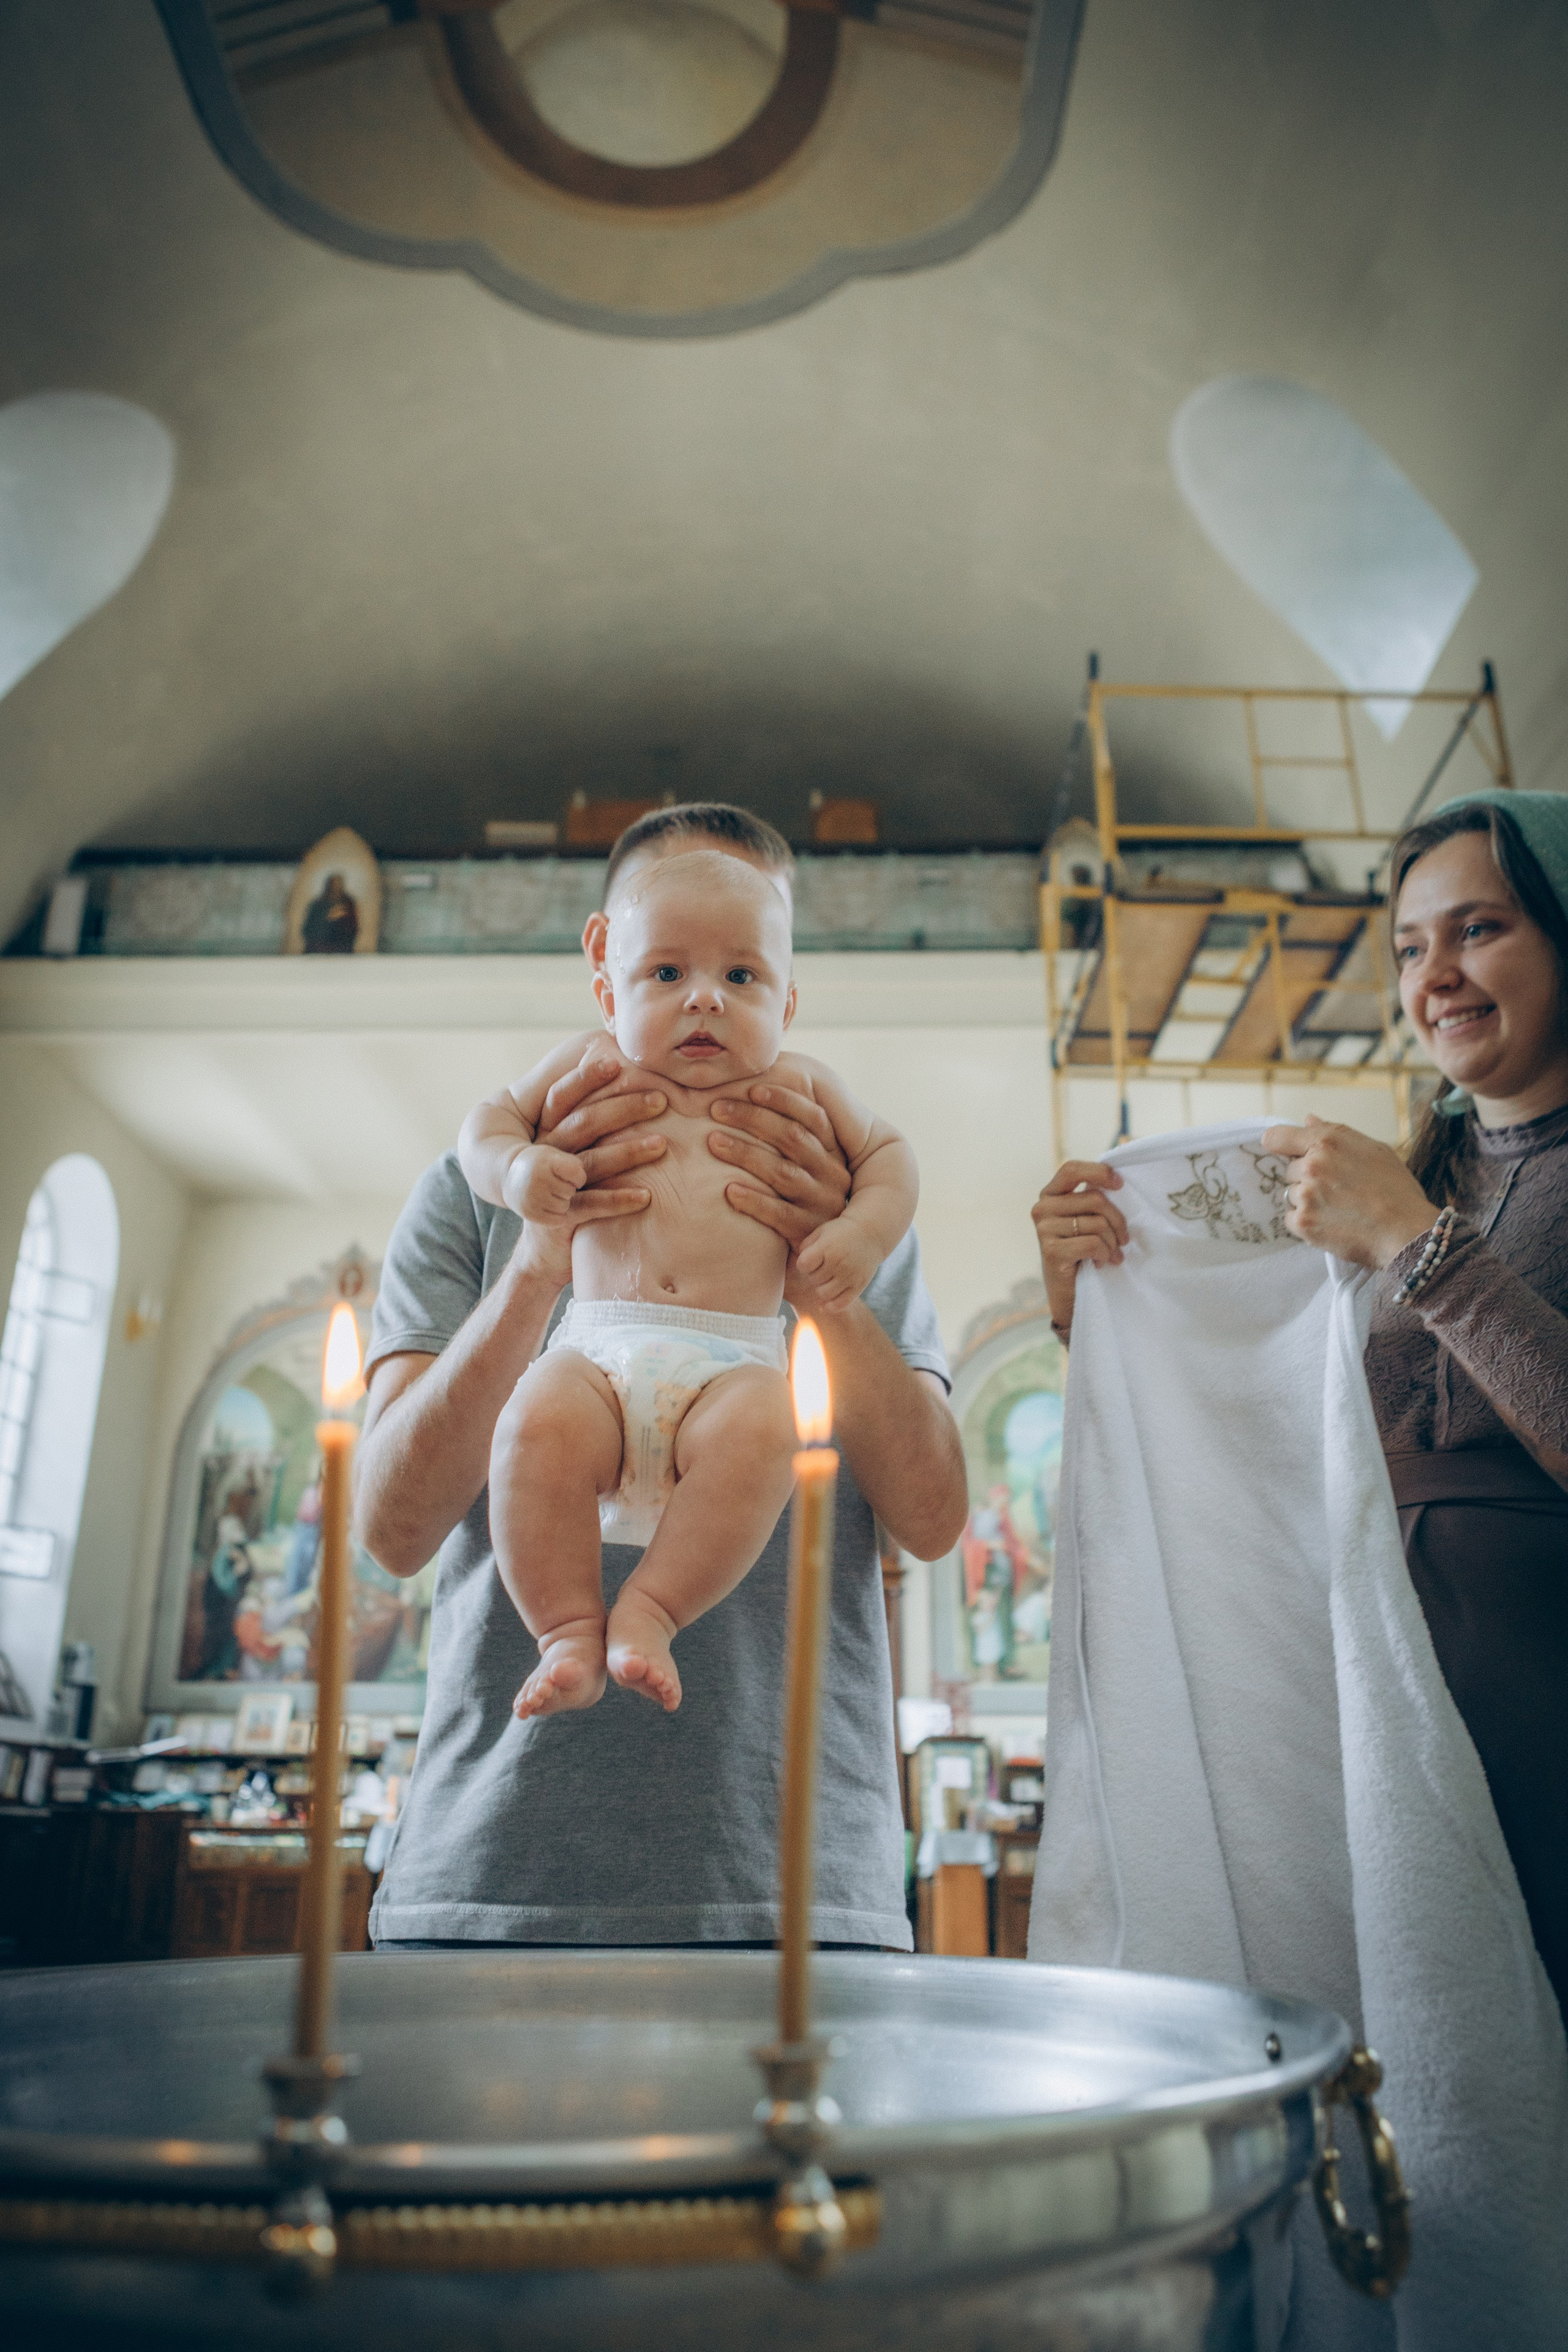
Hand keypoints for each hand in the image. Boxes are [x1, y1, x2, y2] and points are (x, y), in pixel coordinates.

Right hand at [503, 1144, 586, 1222]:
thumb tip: (611, 1171)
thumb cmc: (545, 1163)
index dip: (577, 1177)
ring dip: (563, 1201)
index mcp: (546, 1160)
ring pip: (565, 1206)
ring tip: (551, 1193)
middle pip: (571, 1191)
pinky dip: (557, 1214)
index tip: (571, 1175)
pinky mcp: (530, 1215)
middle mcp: (536, 1179)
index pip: (577, 1174)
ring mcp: (531, 1198)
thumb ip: (579, 1161)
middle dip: (569, 1188)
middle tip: (557, 1183)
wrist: (511, 1178)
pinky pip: (557, 1219)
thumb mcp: (558, 1154)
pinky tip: (548, 1204)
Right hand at [512, 1051, 667, 1284]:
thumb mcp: (578, 1151)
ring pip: (590, 1163)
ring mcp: (552, 1188)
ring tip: (663, 1145)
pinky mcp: (560, 1219)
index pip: (563, 1097)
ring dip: (628, 1152)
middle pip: (583, 1124)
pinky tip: (647, 1197)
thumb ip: (596, 1122)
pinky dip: (619, 1200)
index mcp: (549, 1133)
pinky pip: (591, 1206)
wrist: (548, 1249)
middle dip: (623, 1109)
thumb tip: (633, 1078)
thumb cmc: (574, 1189)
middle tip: (662, 1099)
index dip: (587, 1078)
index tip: (618, 1062)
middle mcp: (547, 1156)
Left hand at [706, 1082, 852, 1302]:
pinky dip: (753, 1201)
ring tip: (711, 1141)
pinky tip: (727, 1189)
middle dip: (753, 1119)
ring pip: (783, 1174)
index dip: (783, 1100)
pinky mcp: (808, 1235)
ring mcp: (822, 1208)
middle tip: (715, 1108)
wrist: (814, 1268)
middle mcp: (832, 1178)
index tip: (750, 1088)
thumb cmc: (793, 1206)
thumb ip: (782, 1143)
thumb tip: (744, 1094)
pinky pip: (779, 1215)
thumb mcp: (798, 1172)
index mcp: (831, 1155)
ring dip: (745, 1154)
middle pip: (794, 1140)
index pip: (814, 1118)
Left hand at [794, 1217, 883, 1312]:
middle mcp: (838, 1263)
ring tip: (827, 1278)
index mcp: (827, 1248)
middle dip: (813, 1274)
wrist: (871, 1233)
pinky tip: (825, 1304)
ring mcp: (849, 1276)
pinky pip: (840, 1304)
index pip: (803, 1266)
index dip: (804, 1264)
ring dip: (821, 1287)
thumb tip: (799, 1266)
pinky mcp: (858, 1286)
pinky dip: (830, 1307)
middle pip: (813, 1279)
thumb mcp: (821, 1232)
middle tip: (822, 1266)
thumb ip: (806, 1246)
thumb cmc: (840, 1232)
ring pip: (823, 1293)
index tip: (811, 1259)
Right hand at [1031, 1160, 1127, 1334]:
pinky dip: (1105, 1255)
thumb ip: (1092, 1201)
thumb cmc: (1081, 1253)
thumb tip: (1118, 1181)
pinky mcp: (1051, 1251)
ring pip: (1098, 1223)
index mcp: (1050, 1195)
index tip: (1120, 1184)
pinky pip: (1093, 1243)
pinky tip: (1101, 1262)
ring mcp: (1044, 1229)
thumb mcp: (1085, 1221)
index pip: (1072, 1169)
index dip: (1099, 1172)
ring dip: (1113, 1243)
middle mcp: (1042, 1208)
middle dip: (1118, 1221)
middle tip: (1124, 1240)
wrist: (1068, 1294)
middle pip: (1095, 1199)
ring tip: (1112, 1254)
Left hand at [1261, 1118, 1434, 1269]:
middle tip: (1338, 1190)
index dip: (1280, 1145)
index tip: (1286, 1153)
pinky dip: (1307, 1223)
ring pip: (1291, 1195)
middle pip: (1289, 1170)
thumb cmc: (1396, 1190)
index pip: (1277, 1137)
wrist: (1407, 1231)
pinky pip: (1291, 1219)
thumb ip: (1335, 1133)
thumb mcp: (1374, 1150)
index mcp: (1328, 1141)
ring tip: (1340, 1208)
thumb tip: (1308, 1119)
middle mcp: (1312, 1165)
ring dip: (1308, 1201)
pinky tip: (1333, 1223)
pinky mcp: (1303, 1223)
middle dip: (1307, 1178)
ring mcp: (1306, 1195)